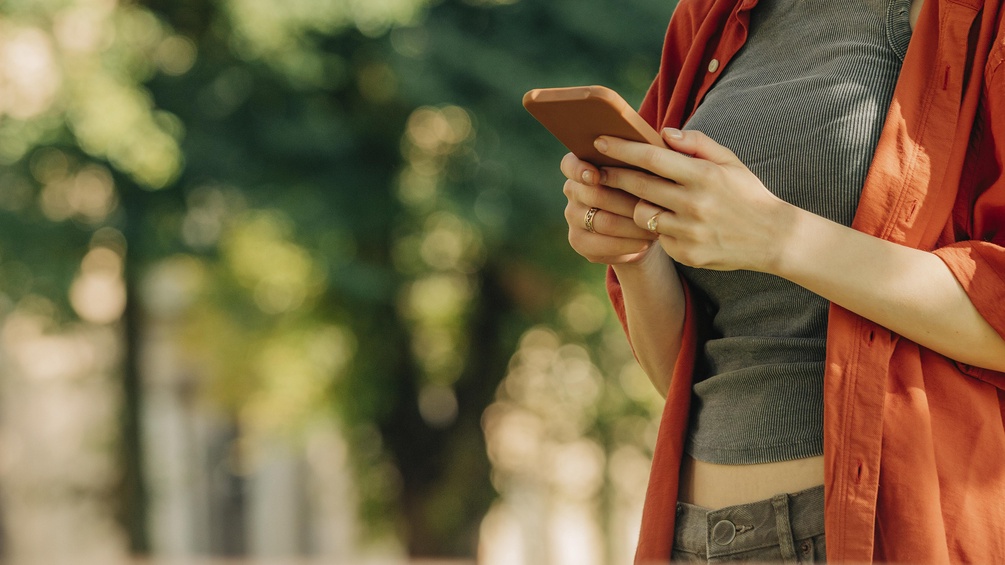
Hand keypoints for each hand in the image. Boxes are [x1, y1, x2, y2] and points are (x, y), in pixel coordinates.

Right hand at [559, 152, 658, 264]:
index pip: (570, 164)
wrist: (643, 226)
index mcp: (583, 167)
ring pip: (603, 222)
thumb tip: (668, 137)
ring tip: (657, 224)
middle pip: (595, 195)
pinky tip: (645, 241)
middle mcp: (573, 191)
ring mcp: (573, 217)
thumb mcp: (649, 169)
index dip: (580, 170)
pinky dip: (627, 244)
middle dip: (628, 201)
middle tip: (655, 205)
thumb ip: (650, 153)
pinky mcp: (579, 242)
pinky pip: (602, 245)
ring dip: (633, 225)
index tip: (596, 175)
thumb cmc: (648, 188)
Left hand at [595, 128, 797, 272]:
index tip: (600, 141)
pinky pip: (658, 239)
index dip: (623, 149)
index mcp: (704, 176)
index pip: (652, 158)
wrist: (773, 238)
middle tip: (596, 169)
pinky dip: (659, 230)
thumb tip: (663, 133)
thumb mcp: (729, 162)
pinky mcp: (687, 254)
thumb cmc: (746, 193)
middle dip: (613, 176)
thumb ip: (696, 144)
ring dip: (636, 206)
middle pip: (639, 186)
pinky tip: (670, 224)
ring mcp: (690, 232)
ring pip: (643, 216)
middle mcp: (695, 204)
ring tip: (643, 199)